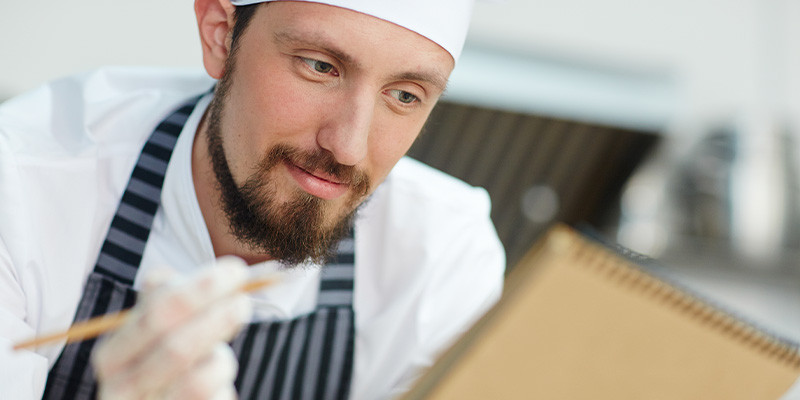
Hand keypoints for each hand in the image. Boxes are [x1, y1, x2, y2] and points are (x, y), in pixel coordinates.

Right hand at [92, 257, 252, 399]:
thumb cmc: (164, 363)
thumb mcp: (155, 331)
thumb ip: (160, 299)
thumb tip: (164, 277)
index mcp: (112, 355)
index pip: (155, 315)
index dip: (199, 290)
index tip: (235, 271)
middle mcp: (121, 389)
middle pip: (176, 349)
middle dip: (217, 319)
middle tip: (244, 301)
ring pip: (199, 381)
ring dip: (221, 358)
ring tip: (222, 352)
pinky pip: (213, 399)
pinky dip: (222, 383)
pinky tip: (219, 378)